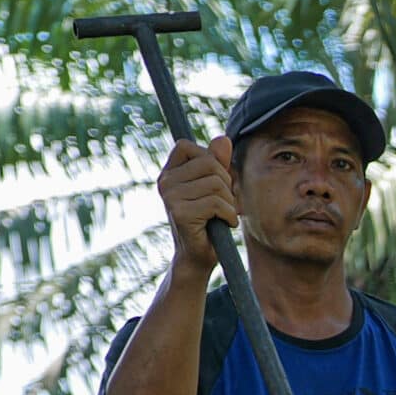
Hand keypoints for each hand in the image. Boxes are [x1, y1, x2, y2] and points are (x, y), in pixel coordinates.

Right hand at [158, 136, 238, 279]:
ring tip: (221, 216)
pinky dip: (229, 215)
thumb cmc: (209, 221)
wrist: (198, 256)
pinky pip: (217, 203)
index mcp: (169, 173)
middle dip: (226, 185)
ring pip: (217, 184)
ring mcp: (170, 197)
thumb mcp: (215, 188)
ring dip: (229, 202)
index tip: (214, 182)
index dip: (209, 160)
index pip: (187, 146)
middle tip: (222, 204)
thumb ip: (218, 163)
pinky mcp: (180, 213)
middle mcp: (165, 182)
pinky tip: (223, 224)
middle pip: (210, 164)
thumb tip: (222, 138)